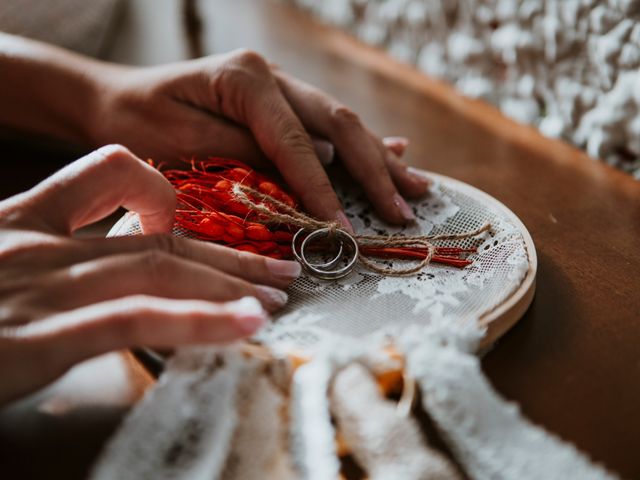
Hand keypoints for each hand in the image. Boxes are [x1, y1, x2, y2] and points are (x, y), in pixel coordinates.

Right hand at [0, 145, 300, 404]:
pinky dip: (198, 319)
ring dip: (230, 282)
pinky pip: (135, 319)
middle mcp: (37, 244)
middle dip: (228, 251)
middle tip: (279, 265)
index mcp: (21, 220)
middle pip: (158, 233)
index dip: (172, 198)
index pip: (115, 178)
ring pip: (159, 268)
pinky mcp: (35, 338)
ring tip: (279, 294)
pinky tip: (245, 325)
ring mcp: (37, 287)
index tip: (205, 228)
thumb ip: (45, 263)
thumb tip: (107, 273)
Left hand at [89, 50, 430, 226]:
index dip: (323, 190)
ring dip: (380, 160)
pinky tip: (395, 153)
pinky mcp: (281, 104)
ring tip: (417, 187)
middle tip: (403, 211)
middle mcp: (273, 77)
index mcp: (247, 79)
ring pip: (342, 125)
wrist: (114, 100)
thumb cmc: (137, 123)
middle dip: (373, 174)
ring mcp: (281, 87)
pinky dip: (363, 147)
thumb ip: (245, 157)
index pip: (298, 143)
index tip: (343, 231)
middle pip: (337, 126)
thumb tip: (308, 176)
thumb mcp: (182, 144)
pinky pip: (328, 127)